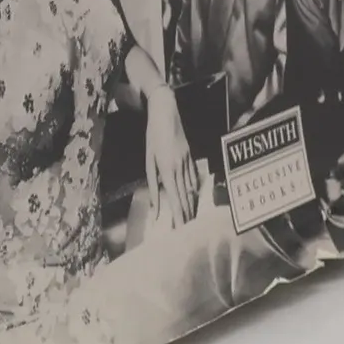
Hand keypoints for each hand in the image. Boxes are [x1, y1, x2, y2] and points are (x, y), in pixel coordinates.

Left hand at [144, 83, 199, 226]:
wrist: (166, 112)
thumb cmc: (153, 135)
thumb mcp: (148, 159)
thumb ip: (153, 184)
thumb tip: (156, 207)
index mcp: (167, 170)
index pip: (175, 199)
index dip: (179, 216)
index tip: (180, 230)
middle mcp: (180, 168)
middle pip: (186, 197)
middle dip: (187, 216)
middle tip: (187, 231)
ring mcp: (188, 162)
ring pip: (192, 189)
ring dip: (192, 206)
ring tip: (191, 220)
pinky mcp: (191, 157)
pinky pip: (194, 178)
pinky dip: (194, 191)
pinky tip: (194, 198)